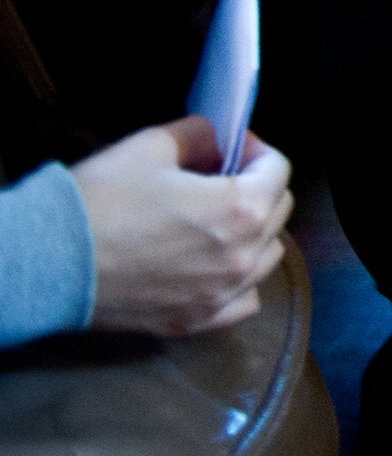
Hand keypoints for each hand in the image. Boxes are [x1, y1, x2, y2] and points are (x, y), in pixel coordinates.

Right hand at [69, 119, 293, 335]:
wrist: (48, 264)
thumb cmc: (99, 201)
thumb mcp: (150, 146)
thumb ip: (199, 135)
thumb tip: (217, 139)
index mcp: (241, 210)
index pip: (278, 170)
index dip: (257, 151)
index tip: (233, 147)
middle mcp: (242, 256)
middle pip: (278, 212)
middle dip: (258, 187)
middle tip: (222, 178)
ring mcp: (220, 295)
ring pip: (267, 257)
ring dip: (255, 233)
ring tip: (219, 220)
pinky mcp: (195, 321)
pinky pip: (243, 301)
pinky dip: (240, 281)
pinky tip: (215, 265)